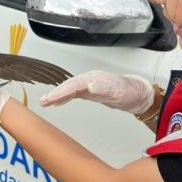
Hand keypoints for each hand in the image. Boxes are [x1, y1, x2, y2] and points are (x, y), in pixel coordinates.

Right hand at [39, 70, 154, 114]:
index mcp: (93, 78)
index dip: (61, 92)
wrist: (138, 94)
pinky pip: (73, 94)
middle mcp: (89, 80)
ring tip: (44, 102)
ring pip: (69, 89)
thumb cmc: (129, 92)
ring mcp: (89, 85)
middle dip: (54, 93)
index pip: (73, 85)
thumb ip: (102, 87)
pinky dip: (64, 98)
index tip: (51, 98)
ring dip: (56, 96)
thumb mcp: (117, 90)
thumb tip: (89, 85)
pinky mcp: (90, 92)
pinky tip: (57, 103)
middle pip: (67, 86)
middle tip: (42, 101)